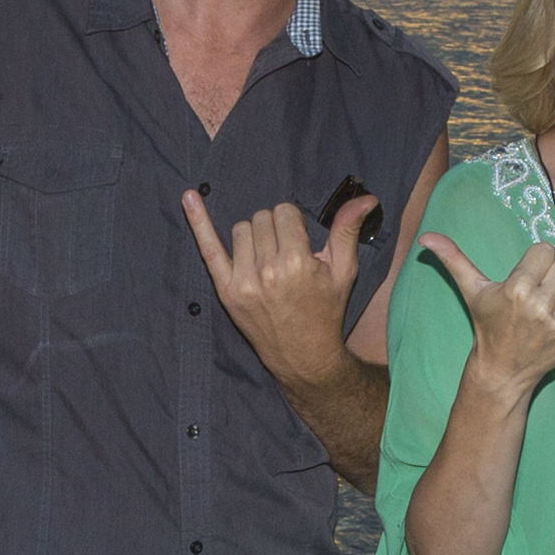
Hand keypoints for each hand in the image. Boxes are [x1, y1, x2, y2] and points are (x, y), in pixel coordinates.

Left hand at [183, 184, 374, 389]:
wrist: (304, 356)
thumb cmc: (326, 311)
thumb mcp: (343, 271)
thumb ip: (347, 231)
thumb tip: (366, 198)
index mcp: (298, 263)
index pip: (285, 212)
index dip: (294, 224)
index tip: (300, 242)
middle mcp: (268, 271)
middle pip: (262, 218)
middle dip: (275, 229)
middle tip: (286, 253)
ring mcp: (243, 282)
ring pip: (241, 229)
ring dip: (254, 237)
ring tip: (267, 260)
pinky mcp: (226, 291)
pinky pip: (209, 248)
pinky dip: (198, 222)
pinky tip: (188, 198)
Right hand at [423, 230, 554, 403]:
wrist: (501, 371)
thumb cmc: (488, 326)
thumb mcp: (471, 290)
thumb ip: (453, 259)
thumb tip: (426, 236)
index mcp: (517, 289)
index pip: (543, 250)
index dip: (535, 261)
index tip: (525, 277)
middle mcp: (542, 306)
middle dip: (552, 273)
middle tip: (538, 292)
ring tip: (553, 302)